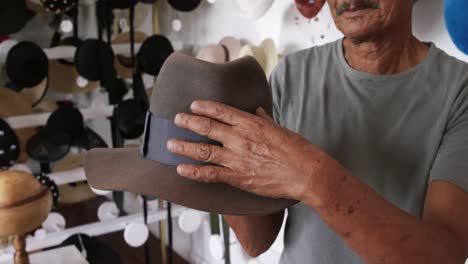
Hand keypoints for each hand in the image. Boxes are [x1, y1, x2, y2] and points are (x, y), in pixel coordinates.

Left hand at [167, 100, 324, 200]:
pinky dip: (194, 172)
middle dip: (189, 122)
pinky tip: (181, 169)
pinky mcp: (238, 177)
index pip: (222, 111)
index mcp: (251, 123)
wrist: (306, 173)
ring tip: (171, 143)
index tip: (194, 104)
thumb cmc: (297, 150)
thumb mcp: (280, 128)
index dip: (205, 107)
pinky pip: (210, 174)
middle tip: (177, 119)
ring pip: (203, 150)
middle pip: (207, 127)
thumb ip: (264, 119)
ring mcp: (237, 158)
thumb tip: (257, 111)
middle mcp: (240, 138)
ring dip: (184, 146)